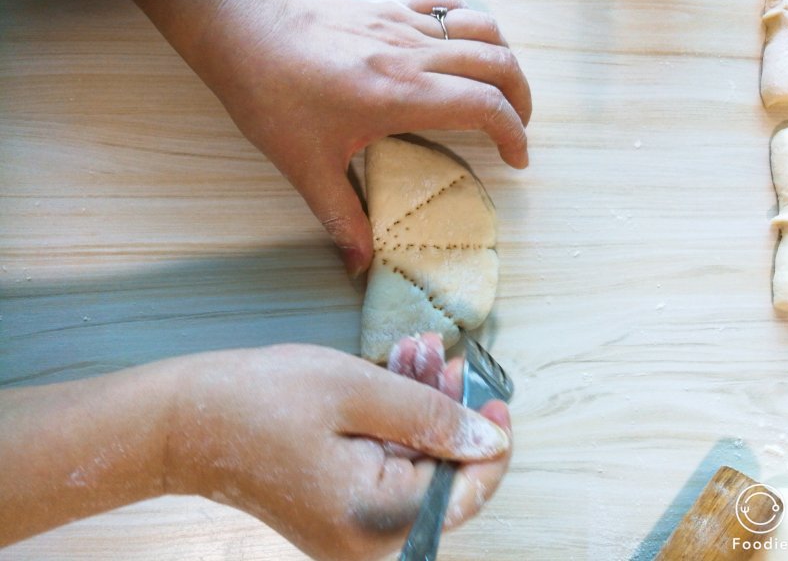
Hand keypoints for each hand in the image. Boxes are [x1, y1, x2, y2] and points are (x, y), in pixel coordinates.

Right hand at [165, 336, 511, 560]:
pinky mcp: (340, 512)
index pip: (467, 490)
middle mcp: (372, 542)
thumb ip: (431, 416)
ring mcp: (354, 532)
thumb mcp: (358, 391)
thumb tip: (490, 441)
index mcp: (380, 521)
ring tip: (411, 355)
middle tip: (439, 355)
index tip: (492, 395)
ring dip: (418, 406)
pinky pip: (387, 467)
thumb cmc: (260, 401)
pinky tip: (392, 377)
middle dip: (445, 408)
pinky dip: (392, 422)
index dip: (489, 440)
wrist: (186, 422)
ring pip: (415, 464)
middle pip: (440, 473)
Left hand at [190, 0, 531, 275]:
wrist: (240, 32)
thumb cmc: (271, 96)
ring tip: (500, 88)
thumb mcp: (306, 166)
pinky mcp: (387, 7)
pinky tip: (461, 42)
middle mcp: (414, 54)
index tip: (517, 158)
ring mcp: (402, 24)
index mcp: (403, 95)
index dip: (514, 134)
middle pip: (498, 63)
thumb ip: (341, 217)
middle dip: (521, 99)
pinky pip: (445, 3)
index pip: (486, 106)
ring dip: (502, 58)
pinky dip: (468, 21)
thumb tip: (360, 265)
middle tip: (517, 129)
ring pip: (481, 28)